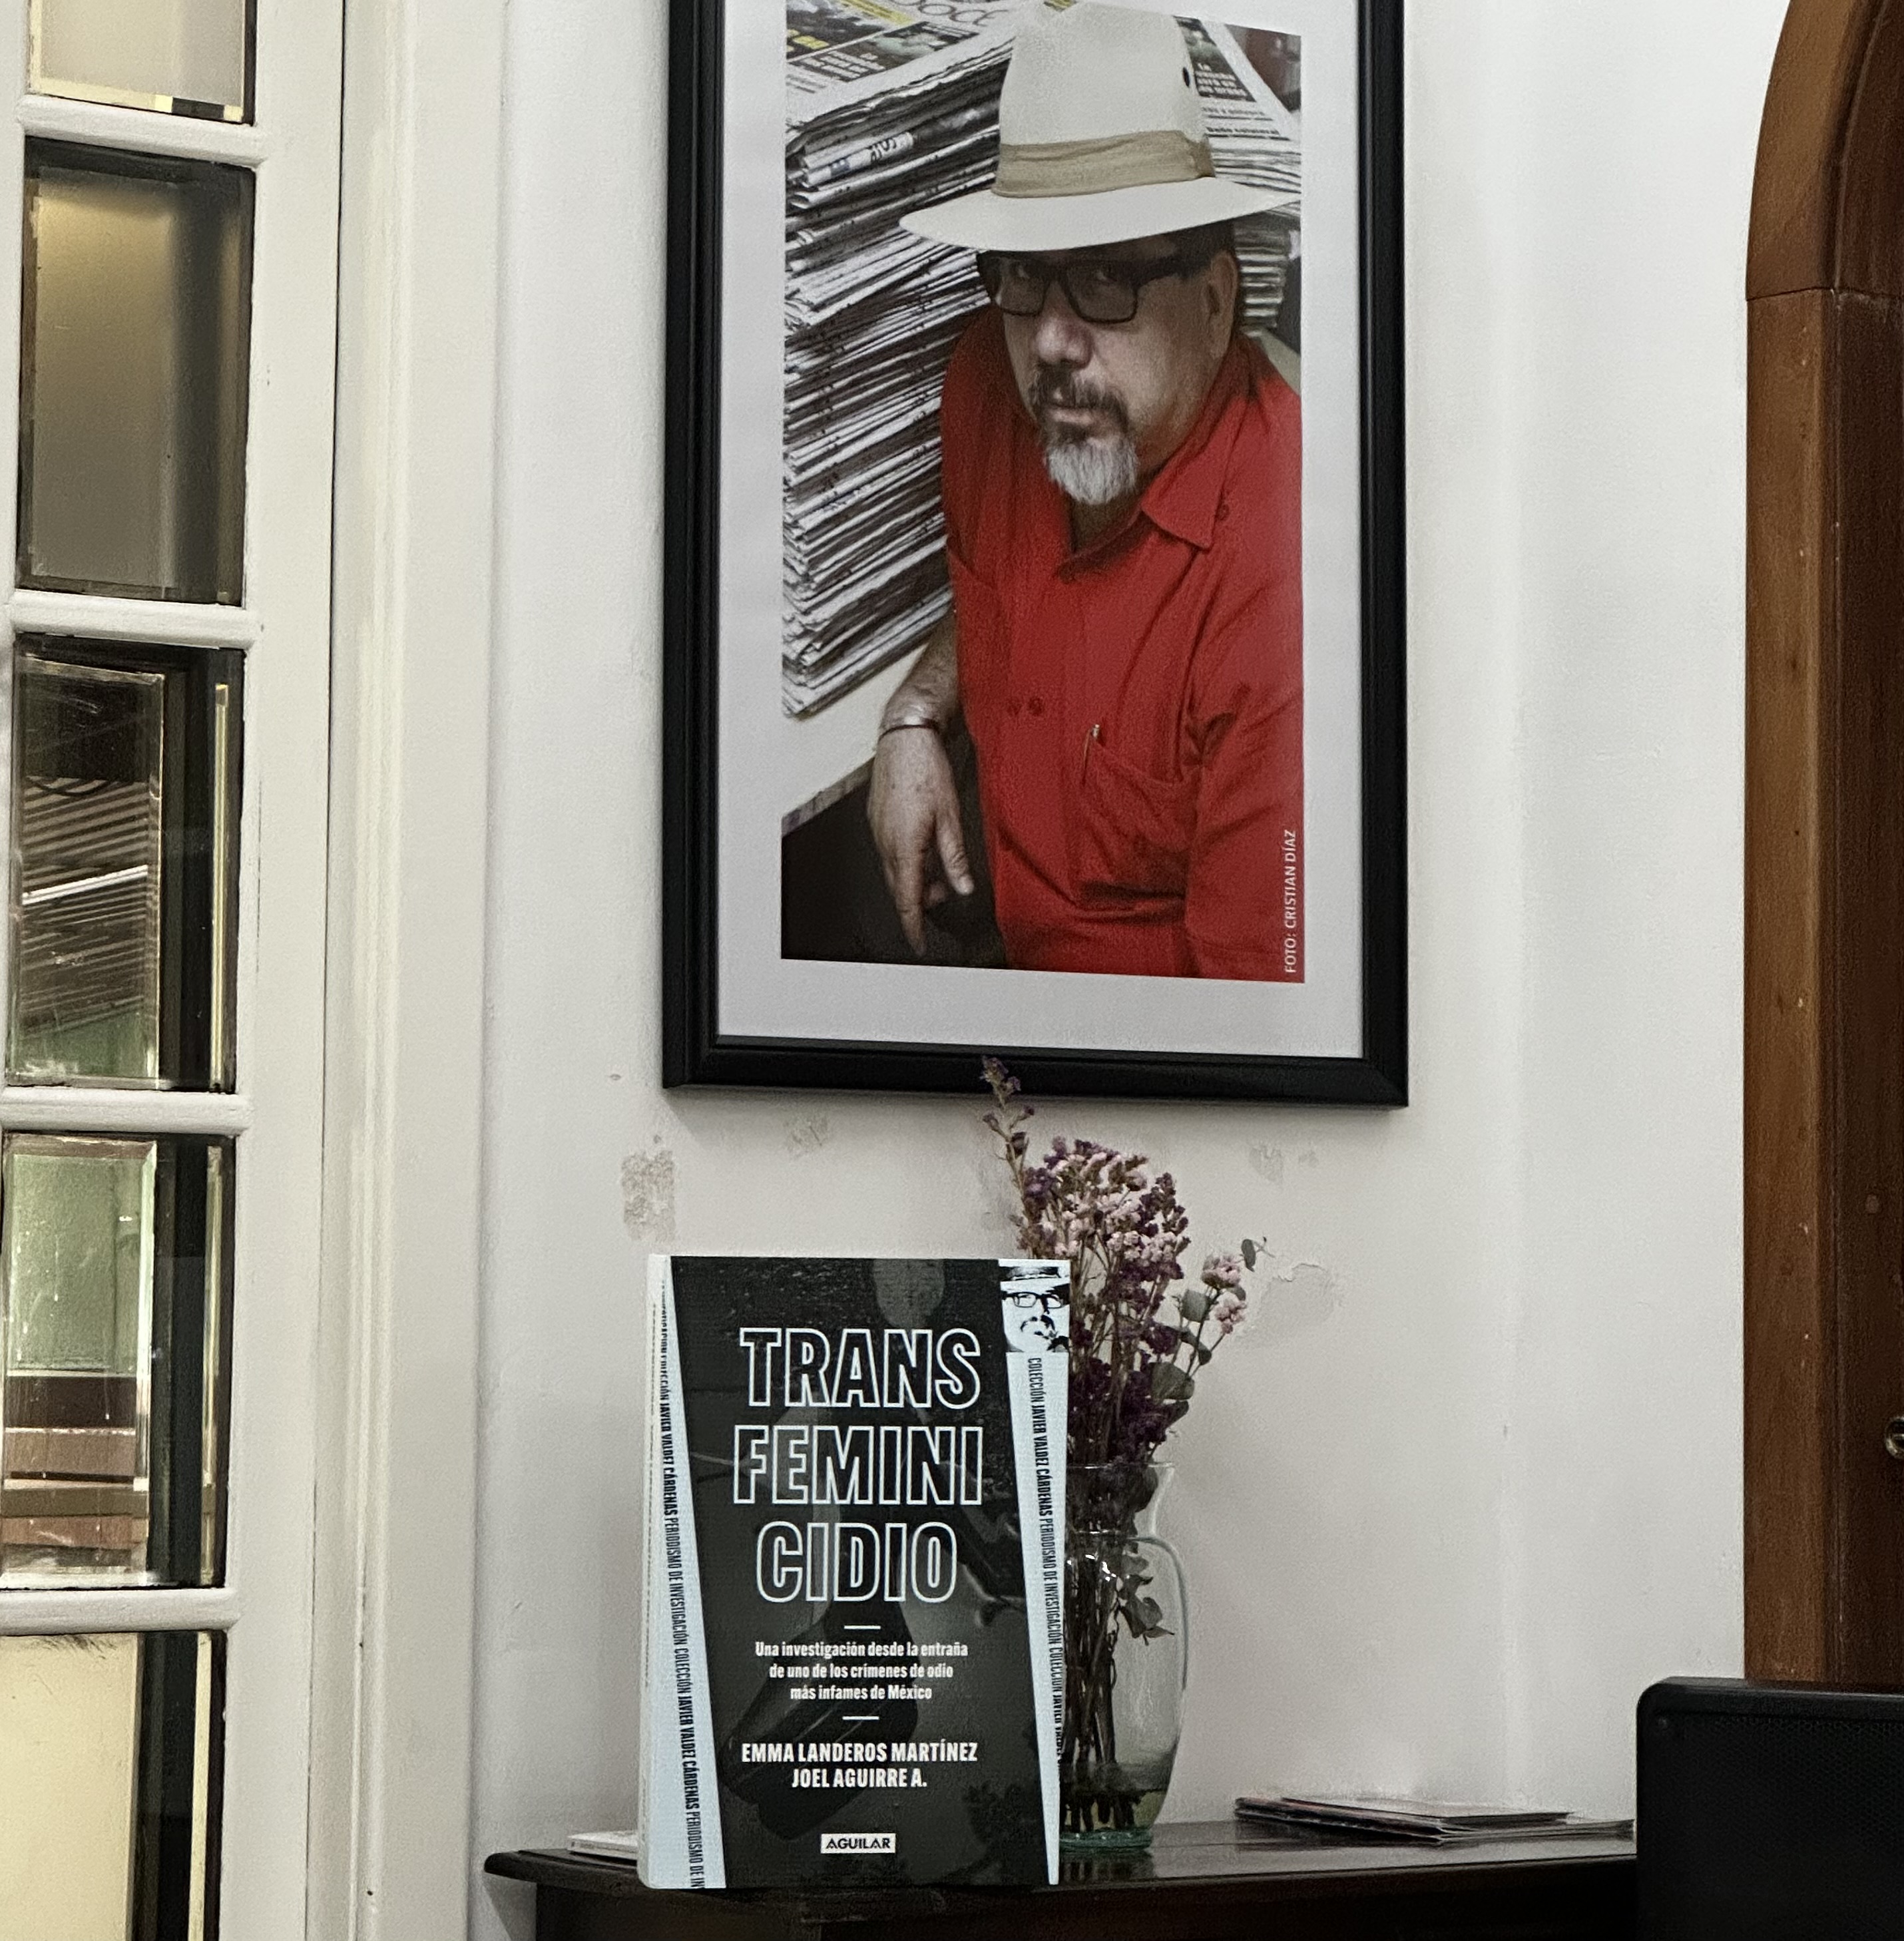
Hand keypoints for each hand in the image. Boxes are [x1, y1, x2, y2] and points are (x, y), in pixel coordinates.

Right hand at [868, 726, 974, 955]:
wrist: (904, 737)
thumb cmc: (926, 770)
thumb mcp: (951, 816)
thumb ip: (955, 857)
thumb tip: (963, 887)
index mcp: (905, 846)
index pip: (908, 899)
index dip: (914, 927)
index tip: (919, 945)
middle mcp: (886, 843)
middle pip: (899, 889)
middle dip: (918, 904)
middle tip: (939, 904)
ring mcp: (878, 832)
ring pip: (894, 871)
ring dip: (914, 881)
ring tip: (938, 875)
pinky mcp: (877, 822)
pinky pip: (890, 854)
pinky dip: (907, 863)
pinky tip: (923, 854)